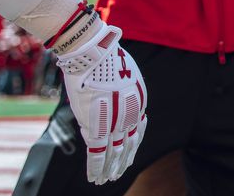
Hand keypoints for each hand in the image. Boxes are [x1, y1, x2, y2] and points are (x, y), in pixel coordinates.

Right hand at [53, 17, 146, 183]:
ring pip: (113, 153)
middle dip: (123, 160)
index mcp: (138, 102)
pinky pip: (97, 154)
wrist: (95, 54)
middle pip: (128, 145)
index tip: (130, 153)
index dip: (133, 144)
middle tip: (119, 173)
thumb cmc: (106, 59)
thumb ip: (121, 93)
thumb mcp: (123, 75)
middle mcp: (130, 115)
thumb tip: (113, 102)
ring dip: (110, 169)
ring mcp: (114, 122)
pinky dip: (96, 168)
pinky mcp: (97, 127)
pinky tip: (95, 178)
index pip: (138, 129)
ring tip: (107, 180)